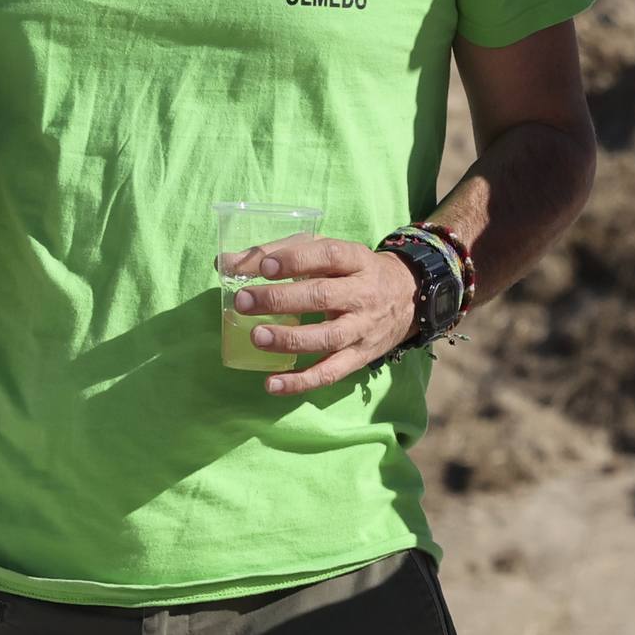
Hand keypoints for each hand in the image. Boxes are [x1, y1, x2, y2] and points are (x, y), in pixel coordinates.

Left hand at [220, 236, 418, 396]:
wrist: (408, 297)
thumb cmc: (353, 271)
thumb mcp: (328, 250)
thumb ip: (280, 252)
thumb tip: (227, 262)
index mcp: (355, 260)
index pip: (327, 255)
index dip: (295, 260)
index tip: (264, 266)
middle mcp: (362, 294)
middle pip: (322, 297)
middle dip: (280, 300)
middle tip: (243, 302)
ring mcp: (362, 329)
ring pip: (326, 338)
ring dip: (288, 339)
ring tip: (255, 337)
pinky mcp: (359, 357)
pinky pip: (330, 373)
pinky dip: (301, 382)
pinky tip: (272, 384)